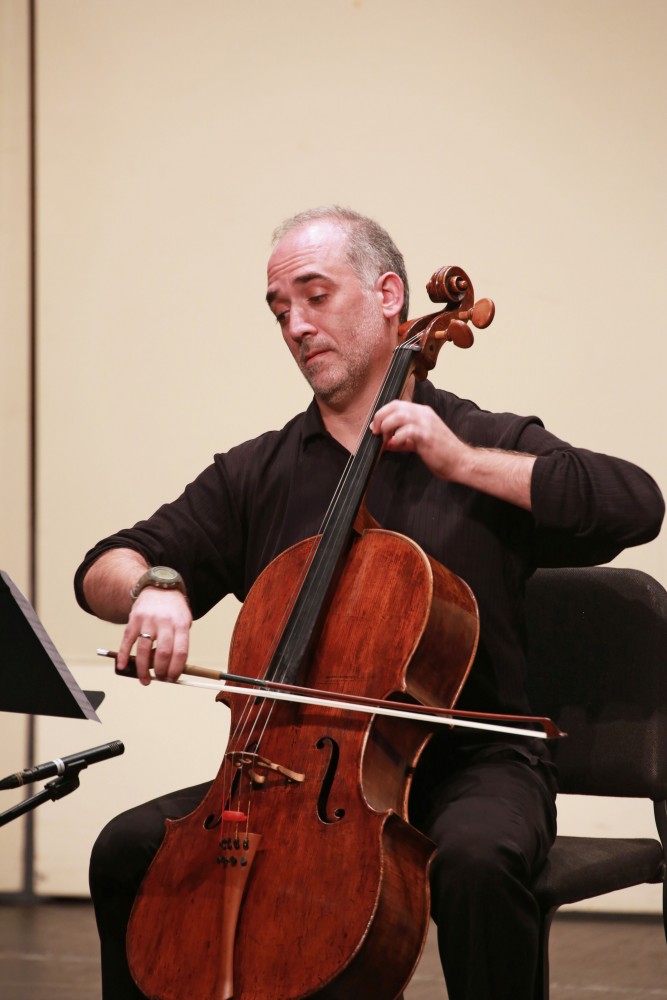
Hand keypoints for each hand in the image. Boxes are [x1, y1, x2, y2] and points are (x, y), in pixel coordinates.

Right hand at [116, 589, 191, 684]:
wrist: (160, 587)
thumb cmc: (173, 610)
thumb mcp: (183, 622)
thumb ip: (178, 643)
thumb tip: (170, 669)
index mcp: (181, 624)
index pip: (180, 652)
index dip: (176, 669)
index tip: (172, 678)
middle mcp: (165, 622)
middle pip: (162, 653)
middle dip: (161, 671)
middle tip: (160, 679)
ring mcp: (148, 620)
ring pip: (143, 650)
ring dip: (143, 669)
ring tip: (145, 679)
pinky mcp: (134, 619)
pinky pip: (127, 640)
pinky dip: (123, 655)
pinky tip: (122, 666)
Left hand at [371, 400, 534, 508]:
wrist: (460, 462)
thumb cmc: (442, 453)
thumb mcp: (419, 443)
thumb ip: (403, 440)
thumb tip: (386, 442)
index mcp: (423, 412)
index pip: (398, 404)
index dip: (383, 413)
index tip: (376, 426)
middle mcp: (424, 414)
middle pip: (395, 406)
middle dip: (381, 417)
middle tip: (376, 431)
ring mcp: (426, 423)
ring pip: (398, 415)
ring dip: (387, 427)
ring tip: (385, 439)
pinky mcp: (426, 435)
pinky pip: (405, 431)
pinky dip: (396, 439)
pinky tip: (395, 446)